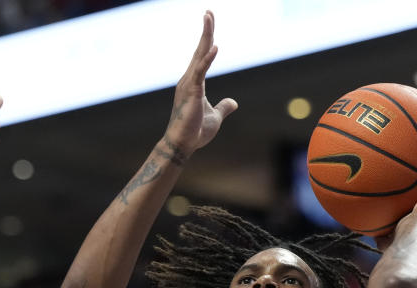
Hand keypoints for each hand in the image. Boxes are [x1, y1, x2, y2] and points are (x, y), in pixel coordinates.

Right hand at [164, 11, 237, 155]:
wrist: (182, 145)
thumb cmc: (194, 132)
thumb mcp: (215, 117)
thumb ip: (223, 107)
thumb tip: (234, 102)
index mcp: (194, 83)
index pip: (202, 56)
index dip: (207, 38)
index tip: (209, 20)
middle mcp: (189, 80)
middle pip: (200, 50)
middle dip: (206, 30)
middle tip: (209, 12)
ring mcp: (189, 85)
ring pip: (200, 56)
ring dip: (206, 36)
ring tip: (208, 18)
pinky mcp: (192, 93)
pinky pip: (201, 72)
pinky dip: (207, 59)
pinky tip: (215, 47)